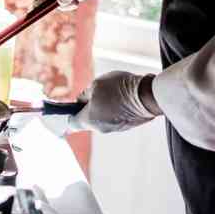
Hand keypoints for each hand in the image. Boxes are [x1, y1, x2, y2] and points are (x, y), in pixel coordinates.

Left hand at [41, 72, 160, 135]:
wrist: (149, 95)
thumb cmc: (120, 88)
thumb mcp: (96, 85)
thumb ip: (85, 94)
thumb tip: (82, 100)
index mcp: (89, 120)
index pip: (71, 122)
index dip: (66, 114)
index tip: (65, 108)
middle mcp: (101, 128)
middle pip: (87, 119)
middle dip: (87, 107)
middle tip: (93, 93)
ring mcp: (115, 128)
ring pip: (102, 118)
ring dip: (103, 107)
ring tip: (112, 93)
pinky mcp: (128, 125)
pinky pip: (115, 117)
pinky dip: (115, 109)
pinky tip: (122, 97)